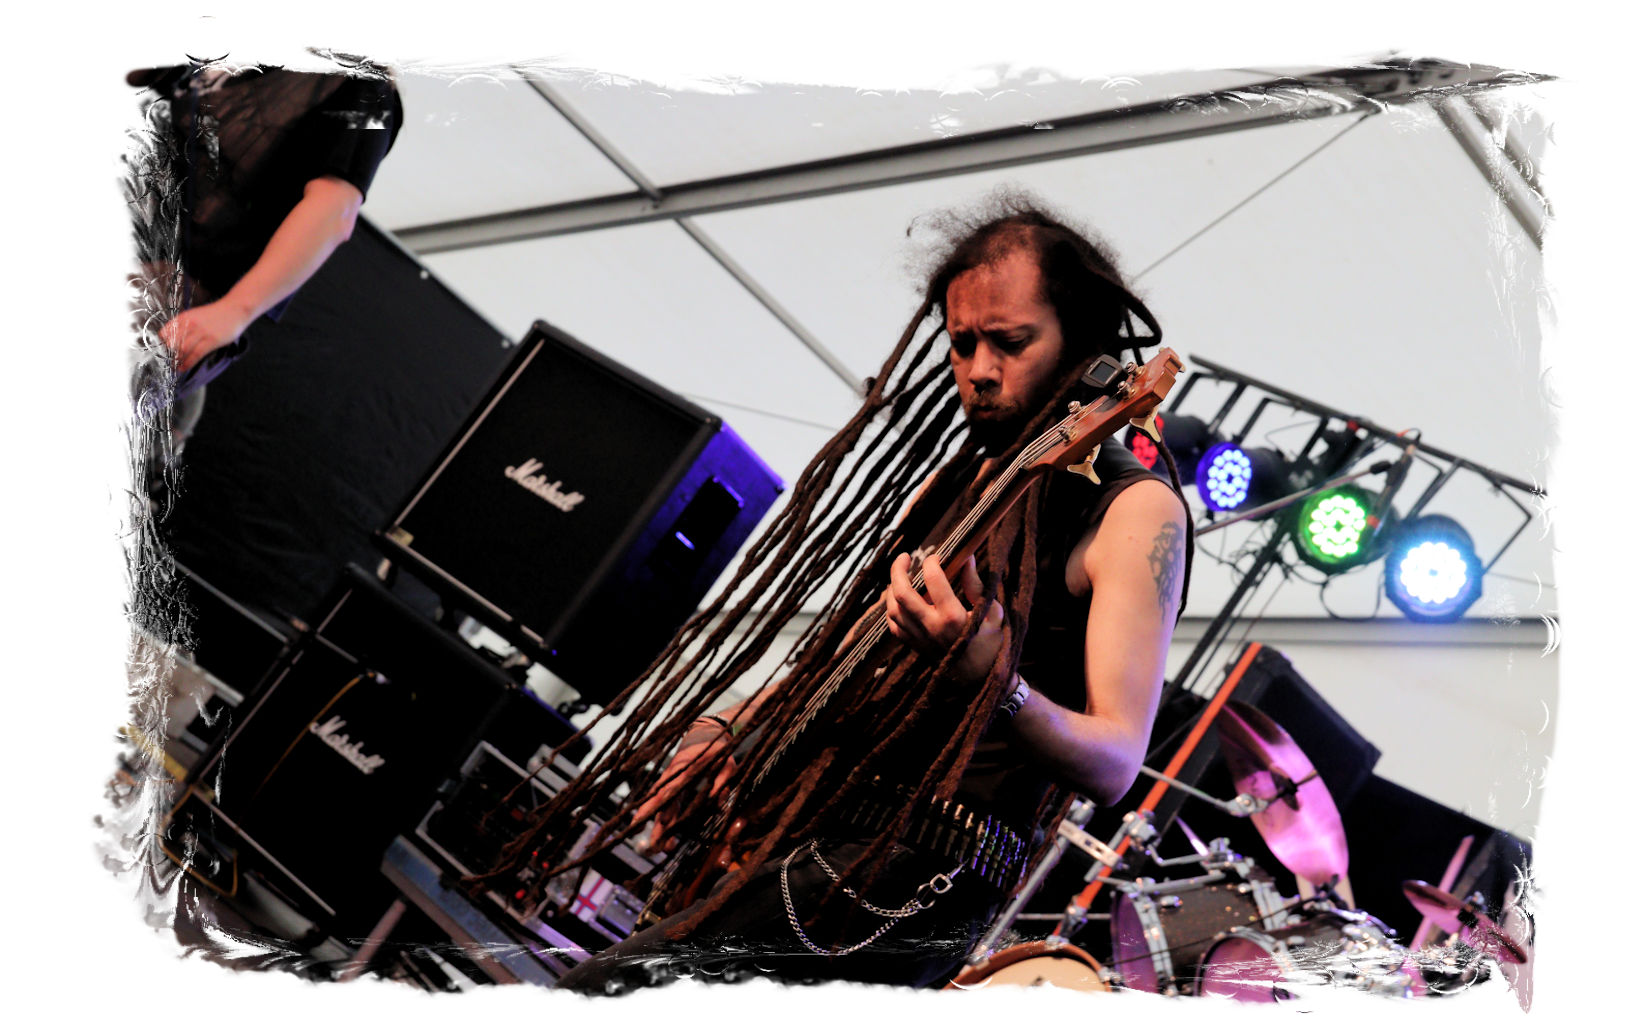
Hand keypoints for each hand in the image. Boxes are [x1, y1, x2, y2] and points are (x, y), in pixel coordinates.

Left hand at [159, 298, 251, 372]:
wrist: (234, 309)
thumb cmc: (216, 313)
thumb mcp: (196, 315)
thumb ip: (186, 324)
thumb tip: (176, 338)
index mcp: (184, 317)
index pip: (165, 332)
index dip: (161, 344)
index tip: (161, 351)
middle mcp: (190, 324)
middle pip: (172, 343)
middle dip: (168, 354)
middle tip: (167, 362)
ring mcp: (201, 332)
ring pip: (182, 350)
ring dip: (177, 360)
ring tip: (174, 367)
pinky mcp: (211, 340)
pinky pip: (196, 354)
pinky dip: (188, 363)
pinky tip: (184, 368)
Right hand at [632, 731, 737, 851]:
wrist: (705, 733)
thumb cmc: (718, 749)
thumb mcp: (727, 763)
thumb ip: (722, 781)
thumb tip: (718, 801)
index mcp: (685, 770)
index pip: (669, 791)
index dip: (660, 807)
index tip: (653, 821)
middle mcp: (672, 776)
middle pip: (660, 802)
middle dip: (655, 825)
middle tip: (653, 848)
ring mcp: (669, 780)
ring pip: (658, 805)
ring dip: (656, 825)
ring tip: (656, 848)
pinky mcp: (670, 784)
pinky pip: (660, 802)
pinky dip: (655, 815)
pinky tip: (654, 831)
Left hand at [882, 552, 1003, 685]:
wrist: (981, 680)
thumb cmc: (991, 643)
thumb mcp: (992, 612)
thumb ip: (976, 586)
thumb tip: (966, 558)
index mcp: (953, 617)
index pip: (933, 579)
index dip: (931, 562)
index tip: (937, 556)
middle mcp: (932, 627)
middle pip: (902, 593)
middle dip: (898, 570)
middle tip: (905, 557)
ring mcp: (920, 638)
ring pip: (892, 609)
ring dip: (892, 588)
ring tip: (901, 575)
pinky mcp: (915, 646)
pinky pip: (894, 626)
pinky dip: (891, 610)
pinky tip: (898, 599)